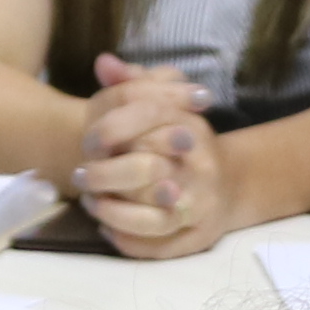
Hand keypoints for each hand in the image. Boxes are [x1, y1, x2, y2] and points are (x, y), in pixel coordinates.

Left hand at [68, 52, 235, 259]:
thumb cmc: (185, 140)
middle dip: (105, 175)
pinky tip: (107, 228)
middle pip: (147, 169)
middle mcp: (202, 165)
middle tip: (79, 176)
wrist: (230, 183)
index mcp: (191, 126)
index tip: (88, 141)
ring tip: (91, 203)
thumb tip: (104, 63)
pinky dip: (128, 240)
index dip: (112, 129)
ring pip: (154, 217)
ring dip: (114, 212)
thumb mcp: (165, 104)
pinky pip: (159, 246)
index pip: (151, 117)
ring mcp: (202, 204)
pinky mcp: (199, 236)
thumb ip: (134, 84)